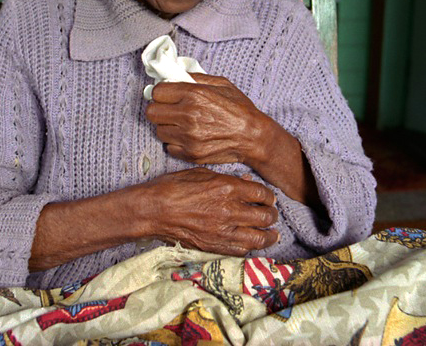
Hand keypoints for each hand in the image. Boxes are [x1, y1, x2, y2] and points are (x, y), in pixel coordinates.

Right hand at [143, 167, 278, 255]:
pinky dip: (250, 247)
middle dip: (272, 215)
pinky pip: (241, 250)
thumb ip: (227, 178)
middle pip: (265, 216)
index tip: (268, 198)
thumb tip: (247, 182)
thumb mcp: (200, 173)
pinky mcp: (215, 246)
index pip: (262, 194)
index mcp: (227, 187)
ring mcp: (223, 231)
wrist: (153, 210)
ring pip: (259, 238)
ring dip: (269, 235)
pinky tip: (252, 243)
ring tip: (272, 233)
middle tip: (271, 214)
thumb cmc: (173, 187)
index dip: (269, 197)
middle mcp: (230, 210)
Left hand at [146, 73, 272, 166]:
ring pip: (158, 130)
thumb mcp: (221, 84)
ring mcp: (188, 137)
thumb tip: (175, 75)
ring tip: (181, 124)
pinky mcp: (190, 153)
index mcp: (194, 94)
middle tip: (169, 110)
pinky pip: (168, 147)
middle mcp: (188, 115)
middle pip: (151, 112)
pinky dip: (175, 143)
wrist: (253, 137)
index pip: (157, 92)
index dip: (161, 93)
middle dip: (159, 109)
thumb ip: (195, 78)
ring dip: (167, 127)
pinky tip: (187, 137)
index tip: (167, 95)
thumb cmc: (240, 109)